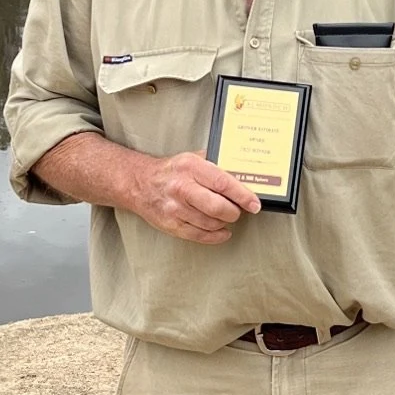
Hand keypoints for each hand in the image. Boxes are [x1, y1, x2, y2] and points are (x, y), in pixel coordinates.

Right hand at [135, 151, 261, 244]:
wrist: (139, 183)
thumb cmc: (172, 171)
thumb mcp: (192, 158)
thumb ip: (215, 165)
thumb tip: (244, 174)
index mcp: (190, 167)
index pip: (222, 182)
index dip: (242, 195)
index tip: (254, 203)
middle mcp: (181, 187)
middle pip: (217, 206)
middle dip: (234, 212)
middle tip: (239, 211)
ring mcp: (174, 208)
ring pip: (210, 223)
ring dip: (224, 222)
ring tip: (226, 216)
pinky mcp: (170, 224)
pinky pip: (199, 236)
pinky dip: (216, 236)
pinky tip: (222, 231)